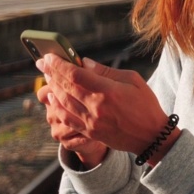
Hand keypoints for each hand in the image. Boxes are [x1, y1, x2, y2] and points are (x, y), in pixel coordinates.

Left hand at [36, 54, 172, 155]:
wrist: (151, 137)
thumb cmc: (145, 104)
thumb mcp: (132, 80)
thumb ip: (105, 71)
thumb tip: (84, 62)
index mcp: (107, 92)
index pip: (75, 75)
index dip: (59, 65)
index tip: (49, 56)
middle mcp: (96, 108)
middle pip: (66, 87)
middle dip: (51, 73)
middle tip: (41, 63)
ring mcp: (92, 122)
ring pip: (63, 103)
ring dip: (52, 88)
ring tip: (47, 77)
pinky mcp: (90, 133)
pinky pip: (68, 119)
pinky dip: (57, 107)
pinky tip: (53, 98)